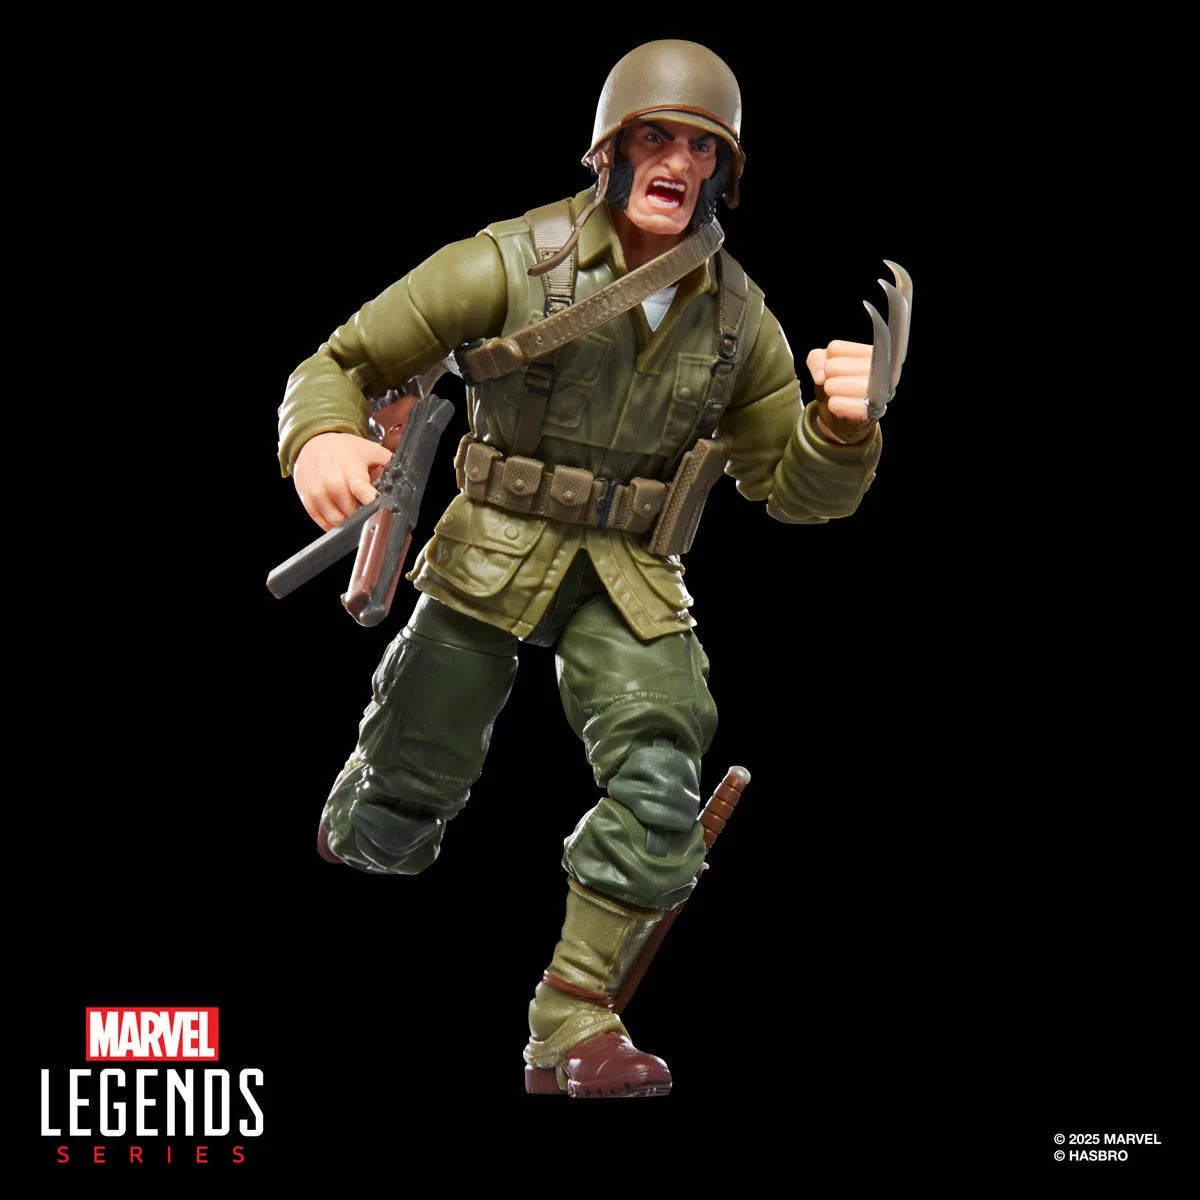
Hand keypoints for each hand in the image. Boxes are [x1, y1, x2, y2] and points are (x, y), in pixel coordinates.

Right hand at [293, 432, 392, 530]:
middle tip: (368, 509)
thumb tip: (405, 476)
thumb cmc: (342, 448)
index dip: (375, 506)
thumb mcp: (370, 450)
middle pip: (352, 513)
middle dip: (363, 514)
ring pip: (338, 522)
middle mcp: (332, 485)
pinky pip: (323, 524)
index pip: (364, 495)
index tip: (383, 511)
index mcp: (351, 472)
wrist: (313, 442)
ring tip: (354, 510)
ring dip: (348, 522)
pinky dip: (334, 525)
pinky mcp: (308, 502)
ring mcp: (318, 495)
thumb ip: (388, 463)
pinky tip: (341, 515)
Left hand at [808, 261, 912, 444]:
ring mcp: (882, 391)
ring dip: (828, 388)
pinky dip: (832, 404)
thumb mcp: (825, 368)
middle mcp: (888, 369)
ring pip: (833, 378)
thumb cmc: (839, 390)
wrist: (846, 427)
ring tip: (839, 394)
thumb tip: (823, 363)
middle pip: (835, 358)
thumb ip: (818, 357)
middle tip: (837, 381)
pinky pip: (837, 400)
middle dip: (828, 371)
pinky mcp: (873, 411)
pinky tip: (840, 406)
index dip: (887, 305)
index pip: (882, 323)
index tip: (888, 278)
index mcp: (882, 352)